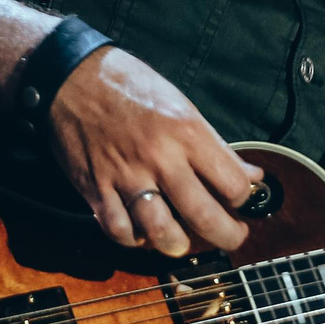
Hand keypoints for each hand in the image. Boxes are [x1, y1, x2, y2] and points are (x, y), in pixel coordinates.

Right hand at [48, 46, 263, 257]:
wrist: (73, 78)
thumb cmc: (131, 88)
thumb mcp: (183, 106)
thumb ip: (216, 145)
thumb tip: (251, 174)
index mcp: (186, 133)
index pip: (232, 183)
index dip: (244, 198)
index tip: (242, 200)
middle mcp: (159, 158)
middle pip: (203, 216)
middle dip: (226, 236)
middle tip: (232, 238)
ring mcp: (126, 177)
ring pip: (161, 232)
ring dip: (177, 245)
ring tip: (184, 241)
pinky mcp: (96, 189)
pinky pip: (119, 230)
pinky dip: (133, 239)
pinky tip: (142, 232)